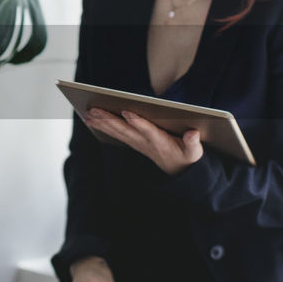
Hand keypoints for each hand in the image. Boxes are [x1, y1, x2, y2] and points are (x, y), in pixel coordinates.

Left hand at [82, 108, 202, 174]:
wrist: (178, 171)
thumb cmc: (187, 156)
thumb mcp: (194, 152)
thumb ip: (193, 143)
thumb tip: (192, 134)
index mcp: (161, 142)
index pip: (148, 131)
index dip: (138, 123)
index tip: (127, 112)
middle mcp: (145, 143)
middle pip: (125, 130)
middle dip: (109, 120)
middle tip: (94, 110)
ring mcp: (137, 143)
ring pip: (117, 131)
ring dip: (102, 123)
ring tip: (88, 113)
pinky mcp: (133, 142)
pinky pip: (115, 133)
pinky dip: (103, 126)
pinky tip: (90, 120)